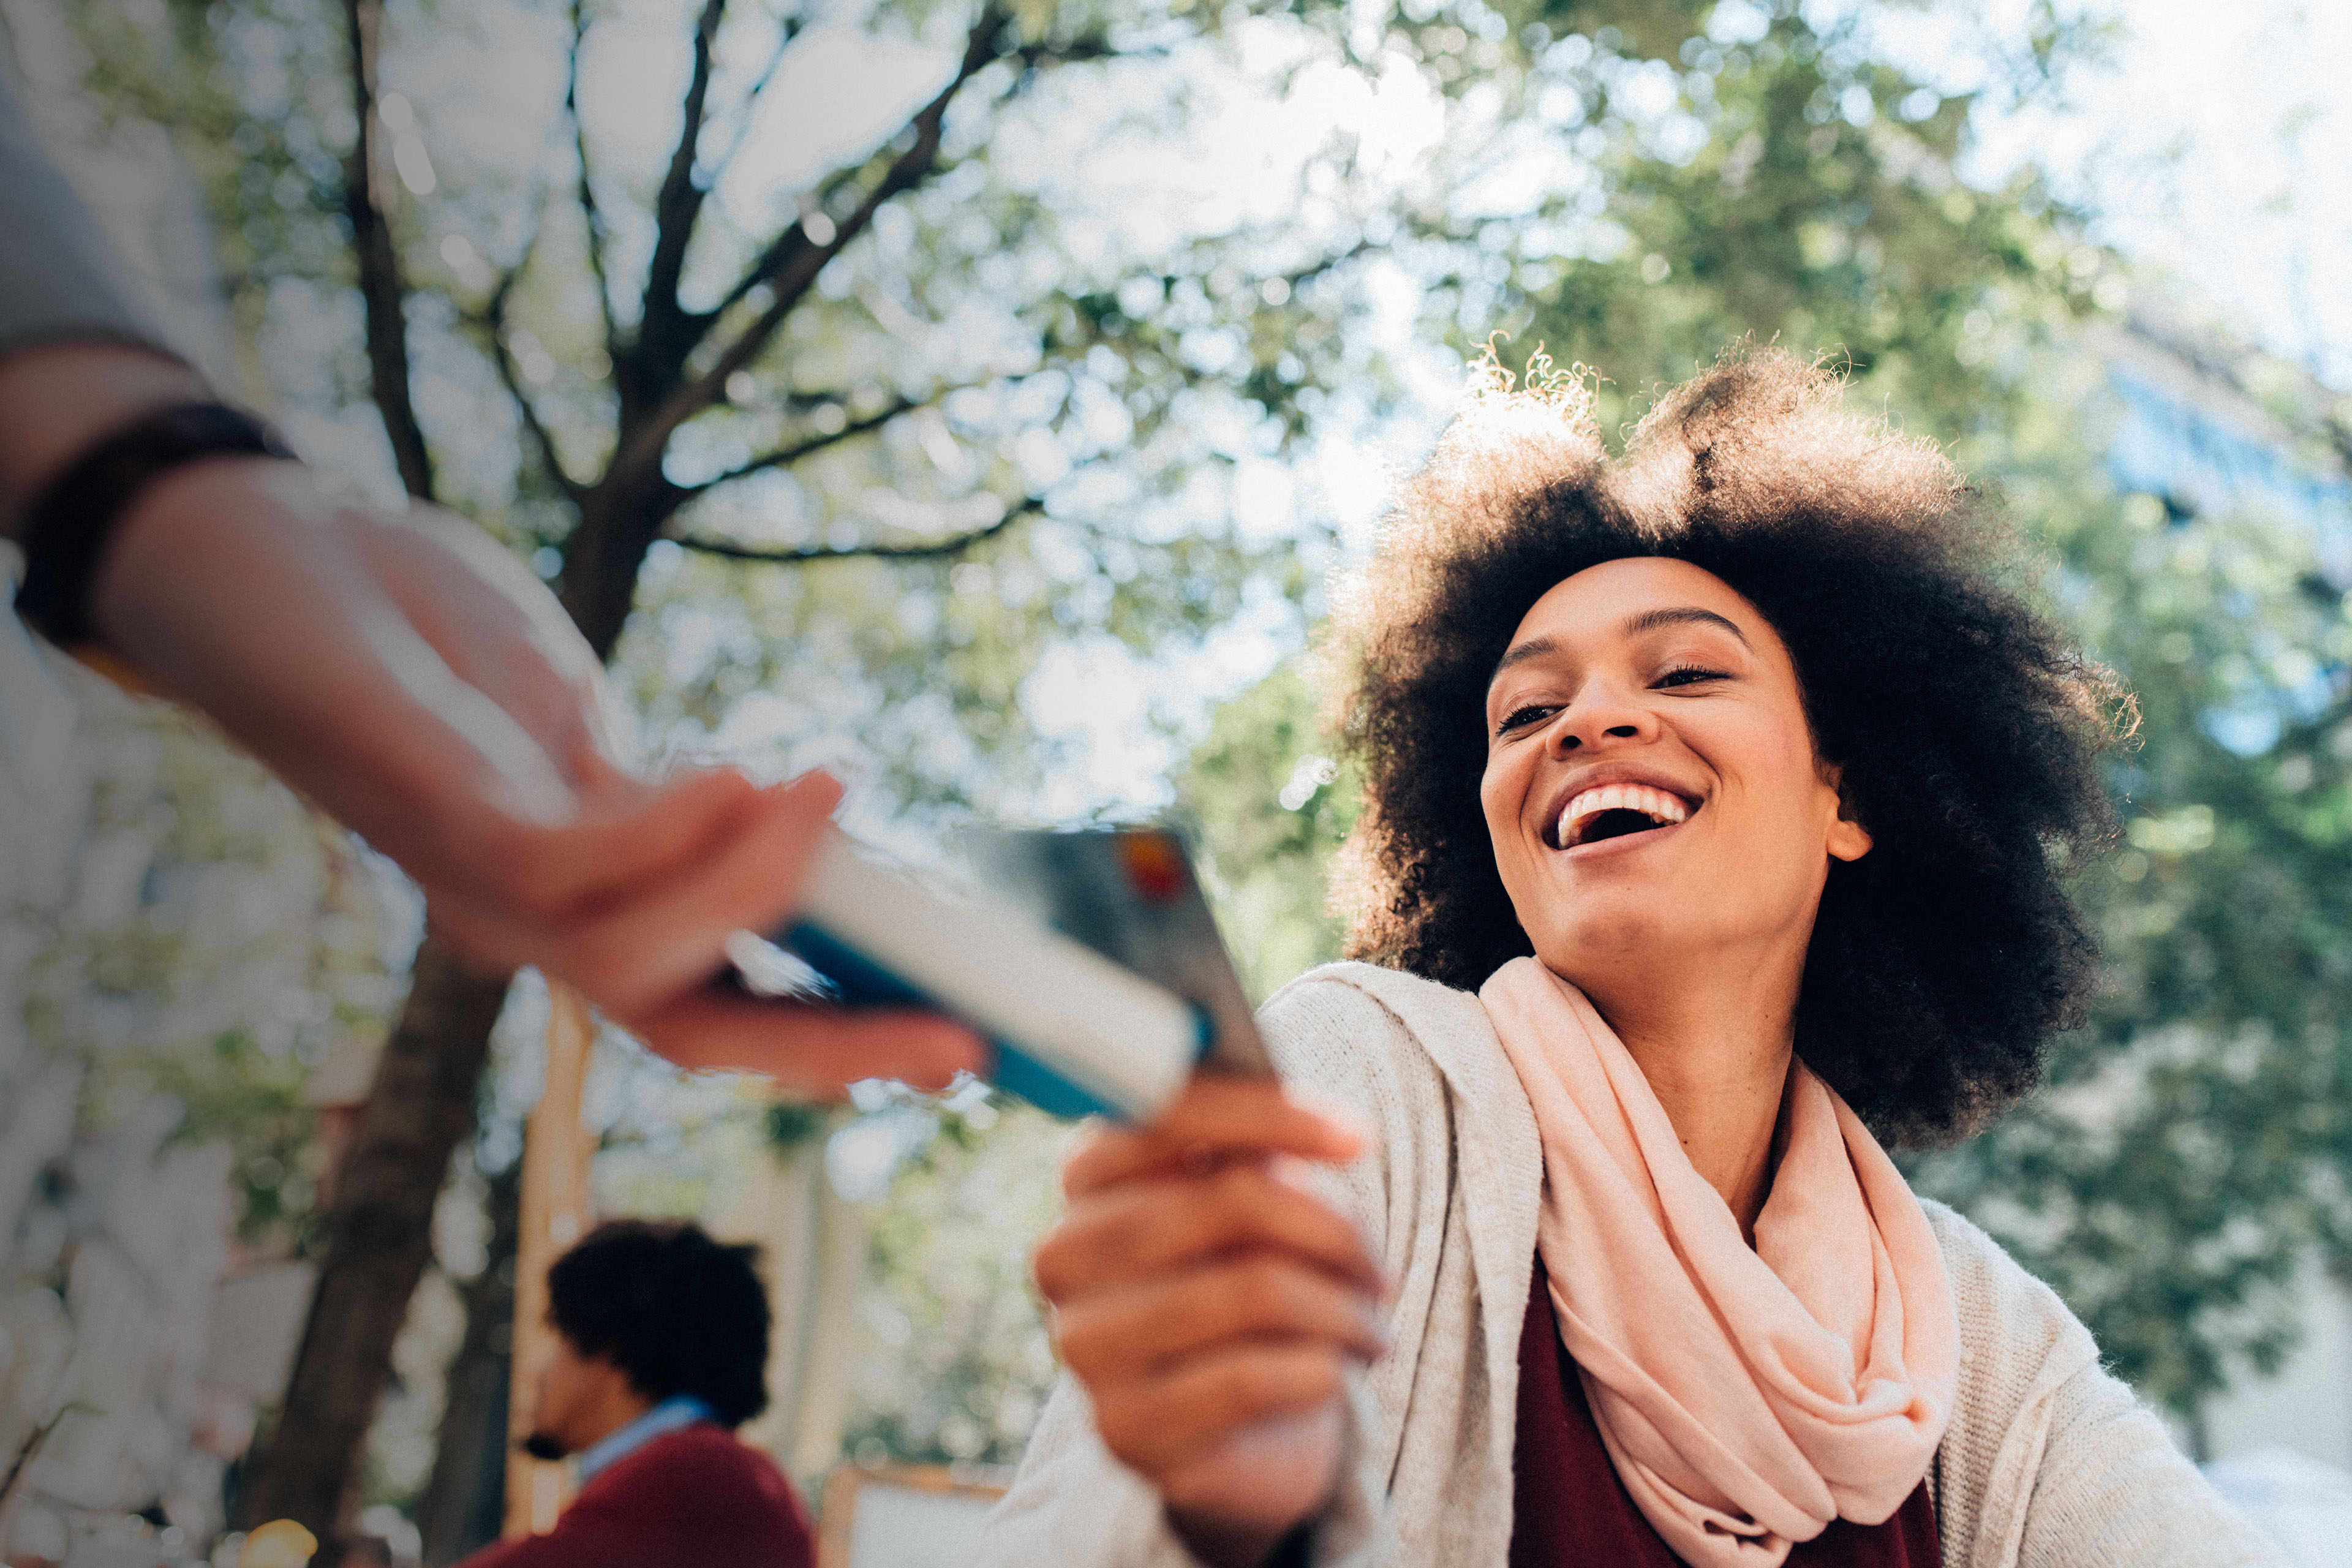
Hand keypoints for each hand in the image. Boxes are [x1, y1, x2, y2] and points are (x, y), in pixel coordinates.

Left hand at [74, 448, 978, 1093]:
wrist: (260, 552)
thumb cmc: (422, 638)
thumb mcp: (576, 732)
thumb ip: (666, 799)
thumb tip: (800, 828)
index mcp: (571, 907)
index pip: (717, 1006)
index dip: (838, 1040)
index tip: (957, 1048)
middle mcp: (524, 925)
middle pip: (693, 1028)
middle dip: (833, 1045)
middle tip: (954, 1033)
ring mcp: (475, 880)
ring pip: (637, 961)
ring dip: (754, 894)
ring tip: (826, 803)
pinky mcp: (432, 808)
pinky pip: (566, 867)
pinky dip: (669, 836)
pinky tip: (738, 771)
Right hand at [1033, 1077, 1384, 1566]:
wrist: (1239, 1432)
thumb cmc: (1247, 1289)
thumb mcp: (1255, 1206)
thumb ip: (1264, 1153)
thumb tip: (1334, 1131)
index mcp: (1088, 1178)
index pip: (1171, 1116)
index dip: (1272, 1115)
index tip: (1359, 1137)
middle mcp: (1066, 1255)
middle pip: (1232, 1202)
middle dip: (1335, 1232)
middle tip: (1380, 1272)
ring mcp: (1084, 1345)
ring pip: (1252, 1291)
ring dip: (1342, 1309)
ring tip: (1372, 1330)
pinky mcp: (1121, 1426)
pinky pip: (1246, 1380)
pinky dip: (1319, 1372)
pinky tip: (1335, 1376)